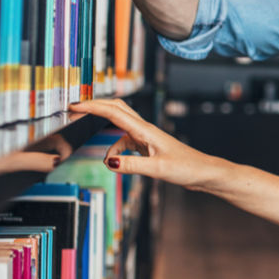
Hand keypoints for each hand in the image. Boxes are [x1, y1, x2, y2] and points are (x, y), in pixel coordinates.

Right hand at [68, 99, 216, 187]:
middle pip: (116, 110)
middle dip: (95, 107)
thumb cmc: (187, 168)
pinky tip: (115, 162)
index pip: (114, 113)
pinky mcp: (148, 146)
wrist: (203, 172)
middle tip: (75, 110)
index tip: (75, 106)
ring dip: (104, 131)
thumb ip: (132, 166)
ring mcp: (146, 137)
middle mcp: (144, 130)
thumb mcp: (158, 169)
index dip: (93, 107)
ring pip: (119, 125)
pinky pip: (125, 141)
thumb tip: (108, 162)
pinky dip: (116, 149)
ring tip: (96, 146)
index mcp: (145, 130)